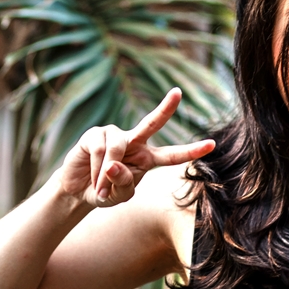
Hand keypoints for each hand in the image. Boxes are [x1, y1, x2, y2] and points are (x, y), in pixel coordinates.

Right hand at [58, 88, 215, 207]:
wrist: (77, 191)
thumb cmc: (104, 191)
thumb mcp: (120, 196)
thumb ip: (125, 184)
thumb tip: (115, 163)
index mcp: (147, 158)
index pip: (172, 155)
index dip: (191, 151)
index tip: (212, 144)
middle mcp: (133, 141)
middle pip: (152, 122)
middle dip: (165, 107)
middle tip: (178, 92)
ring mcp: (114, 135)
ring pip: (117, 149)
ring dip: (108, 174)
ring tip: (101, 189)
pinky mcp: (94, 135)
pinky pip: (101, 151)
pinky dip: (97, 170)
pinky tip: (93, 179)